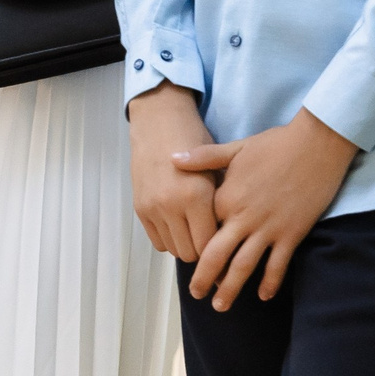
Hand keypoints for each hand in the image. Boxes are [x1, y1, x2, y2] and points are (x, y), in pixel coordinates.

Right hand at [127, 82, 218, 261]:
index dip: (221, 249)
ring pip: (173, 249)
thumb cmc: (194, 141)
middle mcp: (171, 206)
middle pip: (191, 252)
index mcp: (197, 196)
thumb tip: (235, 235)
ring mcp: (153, 208)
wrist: (158, 122)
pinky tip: (178, 226)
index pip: (210, 244)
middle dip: (203, 251)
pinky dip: (169, 239)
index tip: (228, 247)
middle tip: (212, 240)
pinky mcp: (140, 208)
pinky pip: (157, 241)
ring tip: (195, 232)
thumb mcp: (218, 169)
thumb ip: (223, 204)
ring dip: (185, 245)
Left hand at [179, 107, 359, 310]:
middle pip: (217, 255)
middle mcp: (243, 218)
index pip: (202, 229)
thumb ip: (202, 158)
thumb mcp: (234, 149)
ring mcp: (269, 229)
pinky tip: (264, 296)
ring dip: (231, 288)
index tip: (186, 259)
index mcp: (225, 198)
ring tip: (221, 307)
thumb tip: (172, 158)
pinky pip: (278, 264)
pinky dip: (270, 282)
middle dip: (205, 279)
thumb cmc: (273, 145)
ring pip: (245, 266)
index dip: (193, 246)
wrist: (315, 146)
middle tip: (195, 296)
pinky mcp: (292, 234)